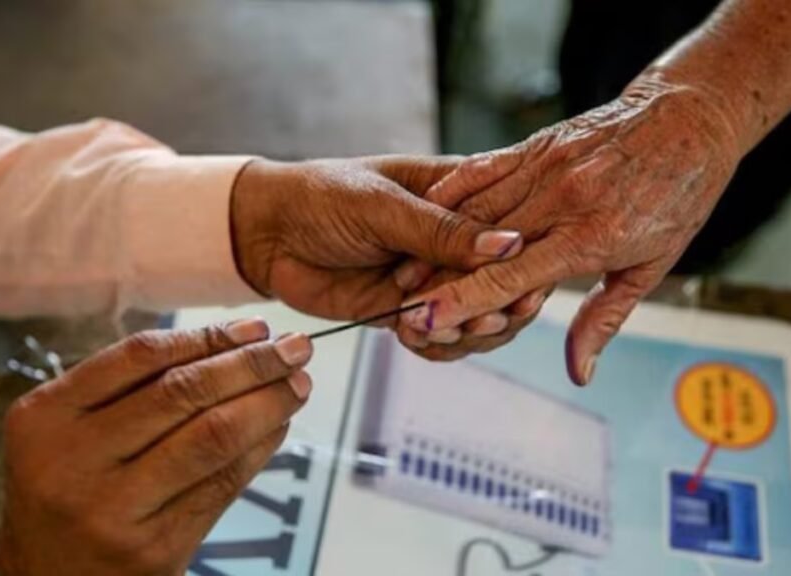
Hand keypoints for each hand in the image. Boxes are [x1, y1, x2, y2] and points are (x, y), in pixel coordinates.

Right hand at [0, 320, 311, 574]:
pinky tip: (279, 427)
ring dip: (268, 403)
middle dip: (253, 364)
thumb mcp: (72, 430)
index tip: (256, 328)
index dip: (209, 337)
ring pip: (213, 436)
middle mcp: (74, 461)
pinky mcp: (155, 548)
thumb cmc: (71, 487)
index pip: (142, 356)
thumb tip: (241, 343)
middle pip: (184, 392)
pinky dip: (261, 448)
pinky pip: (224, 484)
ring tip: (298, 384)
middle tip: (295, 349)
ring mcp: (114, 509)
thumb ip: (135, 387)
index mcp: (46, 417)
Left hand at [230, 156, 523, 323]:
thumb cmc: (321, 196)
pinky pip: (441, 337)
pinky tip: (417, 338)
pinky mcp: (410, 310)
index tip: (525, 285)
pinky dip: (437, 345)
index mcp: (461, 194)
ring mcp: (434, 277)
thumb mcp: (382, 204)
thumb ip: (442, 231)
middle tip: (488, 318)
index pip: (513, 227)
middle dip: (499, 304)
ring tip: (448, 330)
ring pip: (478, 314)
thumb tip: (508, 245)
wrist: (264, 233)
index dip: (525, 260)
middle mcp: (455, 239)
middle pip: (505, 280)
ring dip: (470, 329)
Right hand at [396, 77, 742, 382]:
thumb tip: (578, 372)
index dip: (462, 302)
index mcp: (590, 237)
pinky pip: (482, 168)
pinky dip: (451, 193)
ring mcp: (546, 167)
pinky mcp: (536, 144)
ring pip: (473, 208)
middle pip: (480, 247)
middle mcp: (561, 200)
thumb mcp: (651, 267)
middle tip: (399, 307)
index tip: (425, 322)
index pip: (511, 278)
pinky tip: (425, 212)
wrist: (690, 120)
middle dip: (435, 280)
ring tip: (403, 272)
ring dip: (434, 242)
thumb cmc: (677, 197)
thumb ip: (603, 319)